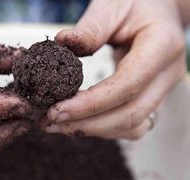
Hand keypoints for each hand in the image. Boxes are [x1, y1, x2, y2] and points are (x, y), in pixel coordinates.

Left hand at [44, 0, 185, 139]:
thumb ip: (91, 27)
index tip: (56, 112)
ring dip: (93, 130)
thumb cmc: (136, 3)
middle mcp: (167, 74)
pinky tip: (78, 121)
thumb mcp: (113, 5)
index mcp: (162, 46)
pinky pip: (130, 124)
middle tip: (48, 124)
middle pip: (130, 115)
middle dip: (86, 125)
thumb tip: (61, 43)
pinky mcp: (151, 98)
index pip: (126, 86)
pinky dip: (103, 127)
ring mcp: (162, 90)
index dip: (90, 104)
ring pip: (132, 126)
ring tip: (57, 125)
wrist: (158, 11)